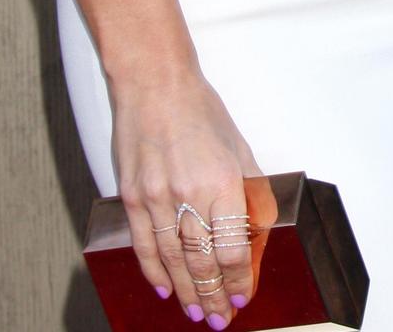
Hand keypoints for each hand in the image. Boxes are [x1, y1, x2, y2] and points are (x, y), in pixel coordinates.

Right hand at [112, 70, 274, 325]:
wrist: (154, 84)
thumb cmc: (199, 109)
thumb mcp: (237, 145)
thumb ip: (250, 187)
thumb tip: (260, 224)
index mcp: (221, 180)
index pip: (233, 247)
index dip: (238, 278)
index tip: (242, 295)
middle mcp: (188, 193)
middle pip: (203, 261)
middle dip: (213, 294)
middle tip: (218, 318)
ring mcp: (156, 197)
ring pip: (173, 260)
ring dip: (187, 291)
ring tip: (195, 312)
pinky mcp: (132, 196)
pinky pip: (145, 245)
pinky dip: (154, 272)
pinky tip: (165, 289)